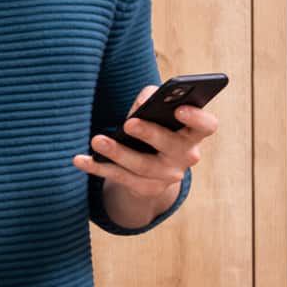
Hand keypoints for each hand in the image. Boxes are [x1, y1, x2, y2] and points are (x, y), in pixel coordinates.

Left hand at [73, 84, 218, 230]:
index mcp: (193, 132)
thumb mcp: (156, 111)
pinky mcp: (146, 188)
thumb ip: (151, 98)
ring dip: (118, 152)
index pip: (207, 125)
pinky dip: (98, 167)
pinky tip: (80, 160)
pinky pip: (120, 178)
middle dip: (150, 134)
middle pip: (171, 146)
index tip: (179, 109)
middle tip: (129, 123)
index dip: (197, 118)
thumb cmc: (155, 126)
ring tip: (97, 141)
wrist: (150, 166)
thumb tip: (142, 102)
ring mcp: (167, 176)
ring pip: (142, 166)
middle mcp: (186, 156)